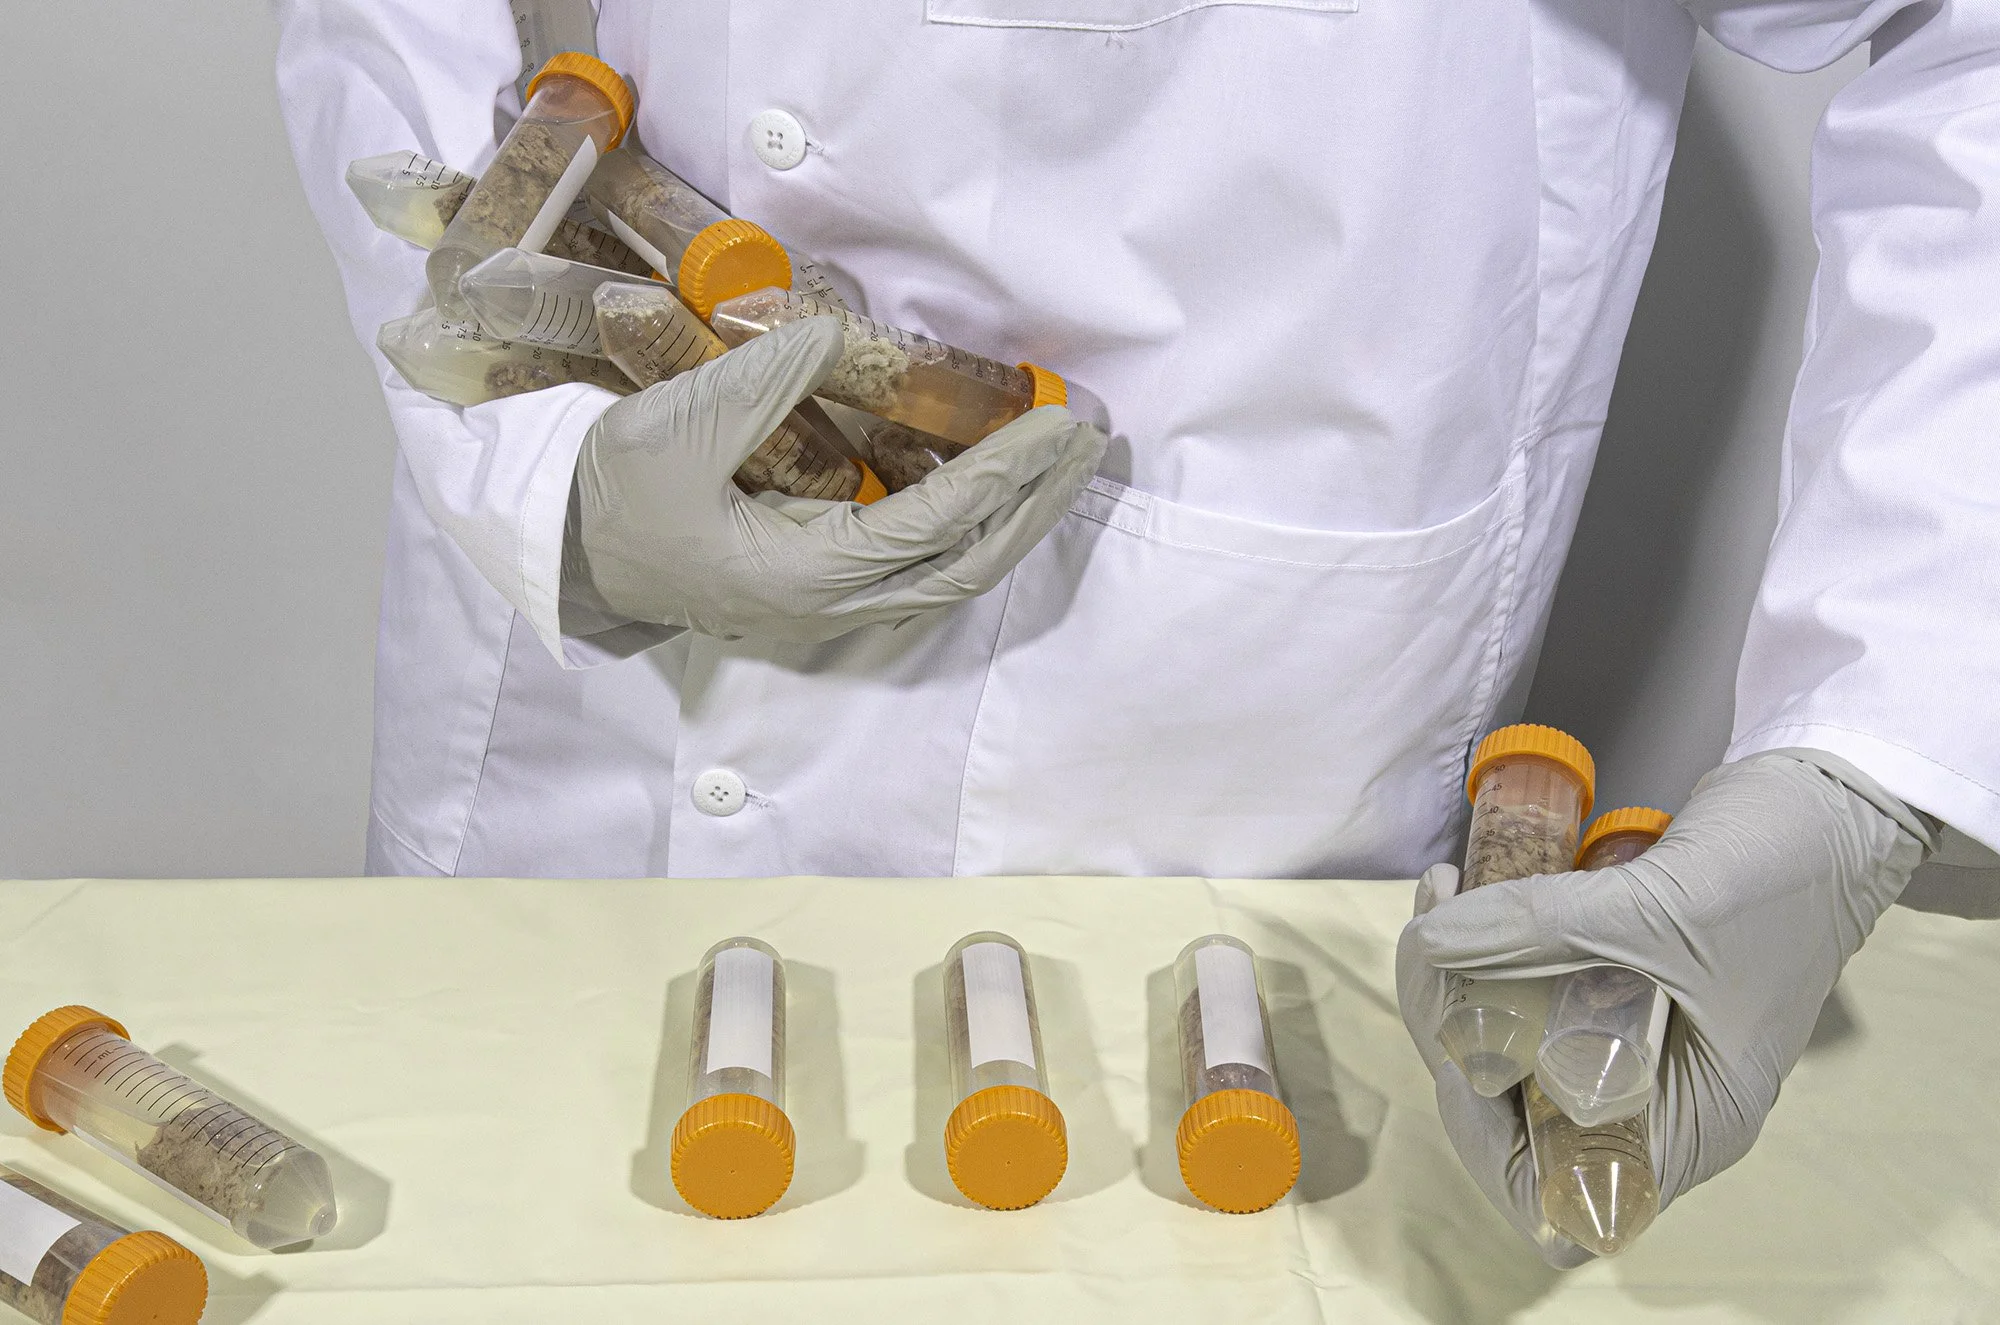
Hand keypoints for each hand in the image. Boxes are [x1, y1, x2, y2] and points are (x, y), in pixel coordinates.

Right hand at [563, 315, 1106, 641]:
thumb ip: (757, 383)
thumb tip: (831, 336)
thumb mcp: (673, 426)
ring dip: (1013, 520)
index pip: (936, 525)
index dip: (1003, 474)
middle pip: (969, 566)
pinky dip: (972, 530)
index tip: (1057, 426)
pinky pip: (922, 571)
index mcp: (804, 577)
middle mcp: (831, 608)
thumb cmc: (612, 495)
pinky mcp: (823, 597)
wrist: (567, 555)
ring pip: (952, 576)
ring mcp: (829, 611)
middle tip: (1091, 442)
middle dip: (1035, 504)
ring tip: (1062, 462)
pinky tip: (997, 492)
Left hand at [1396, 751, 1932, 1265]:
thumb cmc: (1782, 873)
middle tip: (1429, 937)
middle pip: (1511, 1111)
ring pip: (1504, 1042)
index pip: (1557, 1194)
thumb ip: (1540, 928)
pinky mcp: (1608, 983)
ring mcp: (1627, 1042)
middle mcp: (1653, 1100)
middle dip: (1451, 1026)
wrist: (1829, 802)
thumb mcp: (1658, 907)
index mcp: (1689, 1125)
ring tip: (1442, 893)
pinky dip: (1480, 947)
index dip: (1487, 1139)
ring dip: (1453, 975)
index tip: (1458, 1053)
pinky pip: (1521, 989)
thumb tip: (1429, 941)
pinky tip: (1458, 889)